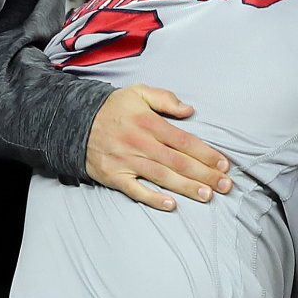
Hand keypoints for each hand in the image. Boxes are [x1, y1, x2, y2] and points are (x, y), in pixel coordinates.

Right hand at [85, 85, 231, 211]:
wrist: (72, 121)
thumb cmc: (111, 108)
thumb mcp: (138, 92)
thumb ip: (165, 99)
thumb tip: (190, 110)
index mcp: (149, 123)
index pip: (185, 141)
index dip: (206, 154)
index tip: (224, 164)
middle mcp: (140, 143)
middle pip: (178, 162)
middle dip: (204, 174)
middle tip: (225, 185)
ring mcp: (127, 162)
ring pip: (162, 177)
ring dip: (186, 188)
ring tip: (208, 195)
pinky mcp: (113, 176)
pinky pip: (135, 190)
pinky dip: (152, 198)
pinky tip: (171, 205)